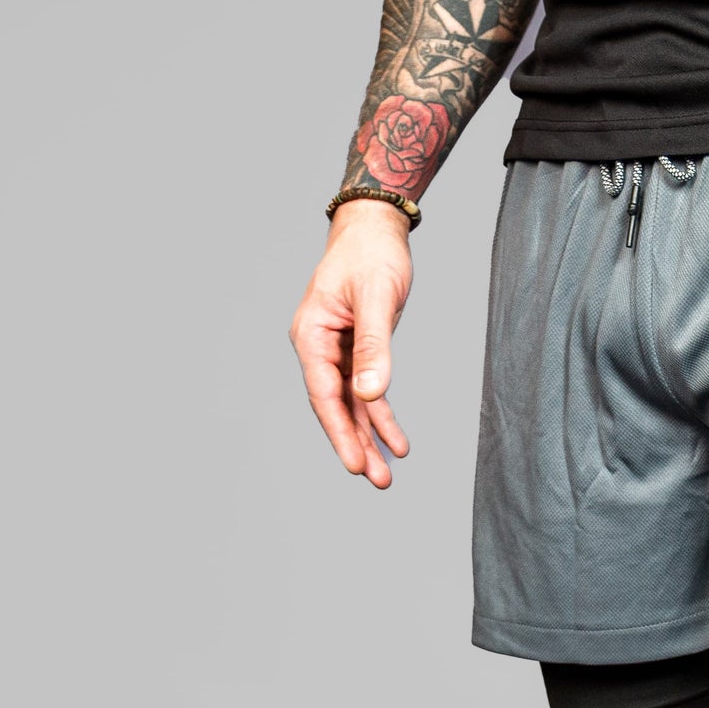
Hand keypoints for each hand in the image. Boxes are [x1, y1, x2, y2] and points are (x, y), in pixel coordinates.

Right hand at [289, 200, 414, 488]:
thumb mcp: (376, 297)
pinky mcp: (357, 352)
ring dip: (369, 438)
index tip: (356, 464)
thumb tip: (370, 393)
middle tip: (377, 480)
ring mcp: (336, 351)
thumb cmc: (372, 253)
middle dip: (356, 444)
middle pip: (335, 406)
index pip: (324, 393)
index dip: (340, 431)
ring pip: (352, 405)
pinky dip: (381, 418)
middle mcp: (319, 346)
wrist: (375, 227)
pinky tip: (396, 444)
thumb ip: (374, 346)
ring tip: (387, 474)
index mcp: (311, 333)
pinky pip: (367, 393)